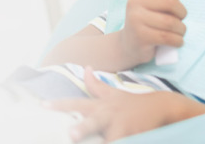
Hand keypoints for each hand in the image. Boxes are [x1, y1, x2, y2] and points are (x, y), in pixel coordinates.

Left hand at [46, 67, 204, 142]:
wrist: (161, 107)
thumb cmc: (132, 103)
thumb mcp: (113, 93)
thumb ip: (95, 84)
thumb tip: (84, 68)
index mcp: (100, 105)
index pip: (76, 103)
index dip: (60, 104)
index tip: (43, 105)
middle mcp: (109, 115)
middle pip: (93, 122)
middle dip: (82, 128)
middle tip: (70, 134)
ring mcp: (122, 126)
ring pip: (110, 139)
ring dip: (106, 142)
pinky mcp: (134, 136)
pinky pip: (126, 143)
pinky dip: (123, 143)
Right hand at [117, 0, 186, 66]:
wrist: (130, 44)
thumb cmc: (146, 20)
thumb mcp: (150, 1)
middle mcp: (134, 2)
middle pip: (170, 2)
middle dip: (182, 12)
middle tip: (181, 18)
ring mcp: (136, 20)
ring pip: (171, 22)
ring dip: (181, 29)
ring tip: (179, 31)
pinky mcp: (141, 37)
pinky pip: (168, 37)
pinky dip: (178, 40)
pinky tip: (177, 41)